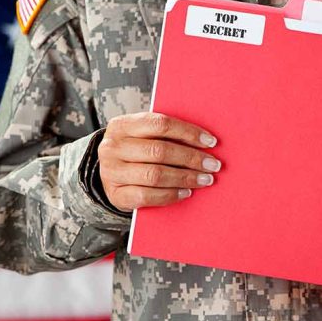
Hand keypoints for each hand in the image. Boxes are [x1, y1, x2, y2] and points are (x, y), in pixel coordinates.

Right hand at [98, 112, 220, 212]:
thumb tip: (204, 140)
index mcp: (122, 125)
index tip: (211, 141)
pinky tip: (186, 192)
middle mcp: (112, 147)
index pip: (160, 124)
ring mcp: (111, 172)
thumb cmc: (134, 150)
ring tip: (205, 179)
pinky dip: (171, 195)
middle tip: (213, 164)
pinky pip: (147, 196)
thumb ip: (165, 134)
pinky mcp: (116, 194)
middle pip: (160, 151)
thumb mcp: (142, 135)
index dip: (188, 132)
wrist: (108, 173)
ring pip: (155, 175)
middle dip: (191, 158)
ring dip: (185, 177)